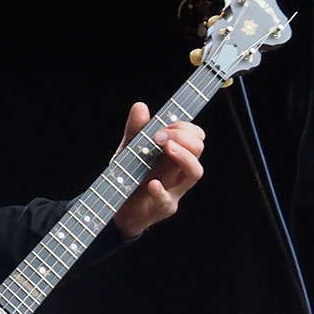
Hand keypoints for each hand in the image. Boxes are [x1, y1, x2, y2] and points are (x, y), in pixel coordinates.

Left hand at [111, 101, 205, 237]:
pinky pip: (167, 201)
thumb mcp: (129, 149)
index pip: (195, 135)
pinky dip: (160, 191)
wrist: (116, 207)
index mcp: (174, 154)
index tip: (164, 125)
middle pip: (198, 150)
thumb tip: (140, 106)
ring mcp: (174, 189)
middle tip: (160, 136)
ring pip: (195, 173)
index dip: (185, 127)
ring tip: (168, 147)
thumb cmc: (129, 177)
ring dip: (185, 157)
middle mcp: (178, 170)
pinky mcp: (162, 207)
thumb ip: (135, 129)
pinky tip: (152, 183)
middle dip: (183, 137)